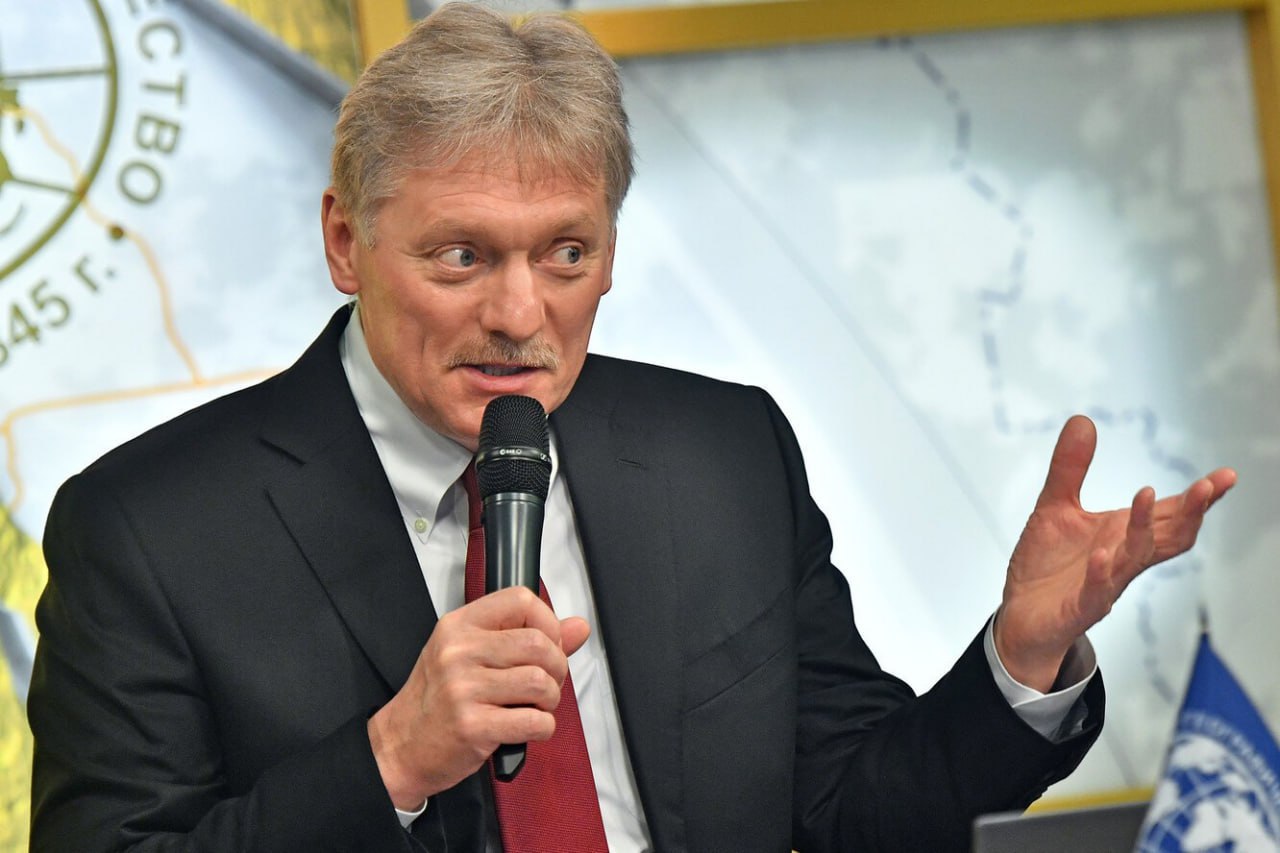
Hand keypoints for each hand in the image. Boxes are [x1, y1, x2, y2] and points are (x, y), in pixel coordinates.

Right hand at [367, 586, 590, 808]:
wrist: (400, 746)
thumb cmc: (438, 699)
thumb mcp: (470, 656)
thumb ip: (525, 637)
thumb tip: (579, 626)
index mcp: (459, 626)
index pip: (520, 600)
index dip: (548, 622)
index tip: (548, 644)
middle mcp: (459, 652)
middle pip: (538, 644)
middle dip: (556, 667)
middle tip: (544, 683)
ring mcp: (463, 689)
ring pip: (540, 682)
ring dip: (550, 700)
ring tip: (534, 706)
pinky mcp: (473, 727)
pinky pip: (534, 721)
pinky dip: (543, 727)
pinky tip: (528, 727)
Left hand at [995, 415, 1235, 691]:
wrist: (1021, 619)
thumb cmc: (1047, 566)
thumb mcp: (1054, 508)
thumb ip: (1071, 468)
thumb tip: (1083, 419)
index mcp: (1122, 534)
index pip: (1170, 514)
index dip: (1198, 497)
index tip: (1225, 476)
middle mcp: (1123, 558)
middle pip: (1169, 536)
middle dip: (1190, 511)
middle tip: (1209, 486)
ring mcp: (1105, 584)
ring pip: (1136, 559)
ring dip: (1142, 528)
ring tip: (1142, 494)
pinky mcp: (1080, 607)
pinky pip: (1097, 591)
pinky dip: (1102, 572)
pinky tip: (1102, 553)